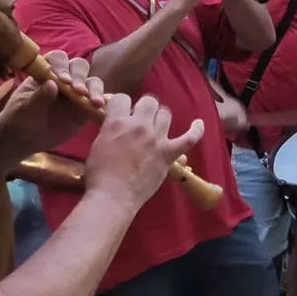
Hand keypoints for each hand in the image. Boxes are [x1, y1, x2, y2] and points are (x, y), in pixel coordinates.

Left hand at [0, 51, 107, 157]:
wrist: (24, 140)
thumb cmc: (19, 119)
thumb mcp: (24, 108)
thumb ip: (38, 97)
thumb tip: (52, 84)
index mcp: (46, 72)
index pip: (58, 59)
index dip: (62, 66)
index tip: (63, 80)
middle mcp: (64, 78)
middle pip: (79, 66)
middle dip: (80, 76)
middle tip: (78, 91)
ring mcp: (77, 93)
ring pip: (93, 82)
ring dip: (95, 90)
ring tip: (94, 103)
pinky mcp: (86, 108)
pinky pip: (100, 102)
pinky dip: (106, 103)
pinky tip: (104, 109)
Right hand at [84, 94, 206, 209]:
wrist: (113, 197)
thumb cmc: (99, 175)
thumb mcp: (98, 144)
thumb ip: (109, 130)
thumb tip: (116, 124)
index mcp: (117, 123)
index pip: (122, 99)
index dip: (122, 105)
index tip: (122, 113)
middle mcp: (139, 127)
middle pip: (149, 102)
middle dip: (143, 108)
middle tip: (139, 120)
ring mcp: (156, 139)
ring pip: (165, 114)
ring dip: (160, 118)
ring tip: (156, 126)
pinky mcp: (169, 154)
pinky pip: (189, 138)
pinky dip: (196, 130)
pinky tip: (198, 124)